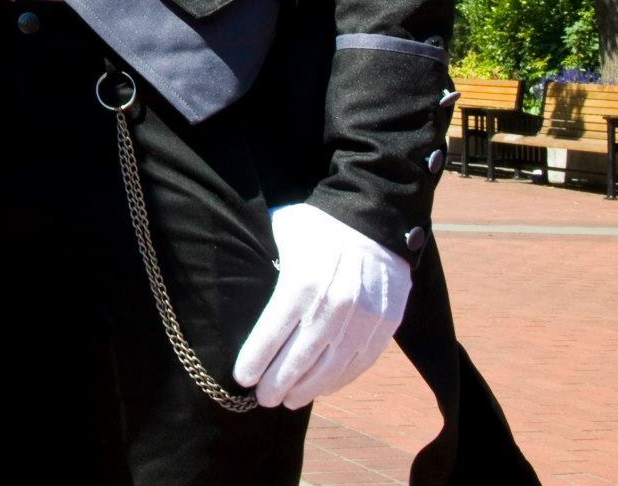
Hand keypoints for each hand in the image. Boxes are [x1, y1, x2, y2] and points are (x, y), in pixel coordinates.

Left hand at [233, 202, 412, 408]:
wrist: (373, 217)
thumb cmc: (317, 224)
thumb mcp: (280, 233)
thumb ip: (261, 262)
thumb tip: (231, 283)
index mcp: (302, 282)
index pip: (272, 333)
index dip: (255, 360)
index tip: (241, 378)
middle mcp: (334, 305)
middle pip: (300, 358)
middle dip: (277, 383)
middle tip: (262, 398)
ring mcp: (364, 318)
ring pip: (331, 367)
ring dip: (307, 389)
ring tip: (288, 400)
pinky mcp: (386, 324)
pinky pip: (359, 362)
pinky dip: (338, 380)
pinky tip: (321, 388)